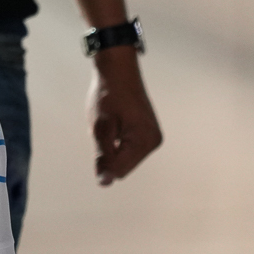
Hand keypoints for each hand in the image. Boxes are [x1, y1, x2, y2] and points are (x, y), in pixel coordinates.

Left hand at [87, 49, 161, 185]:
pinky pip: (127, 150)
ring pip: (124, 159)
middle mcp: (153, 142)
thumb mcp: (100, 128)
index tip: (99, 138)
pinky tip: (116, 123)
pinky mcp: (148, 134)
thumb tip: (105, 182)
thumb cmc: (108, 96)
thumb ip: (103, 157)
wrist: (118, 71)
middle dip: (108, 153)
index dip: (102, 162)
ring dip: (111, 147)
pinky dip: (117, 141)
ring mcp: (152, 138)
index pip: (119, 171)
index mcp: (144, 141)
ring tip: (110, 124)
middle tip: (105, 128)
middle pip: (122, 167)